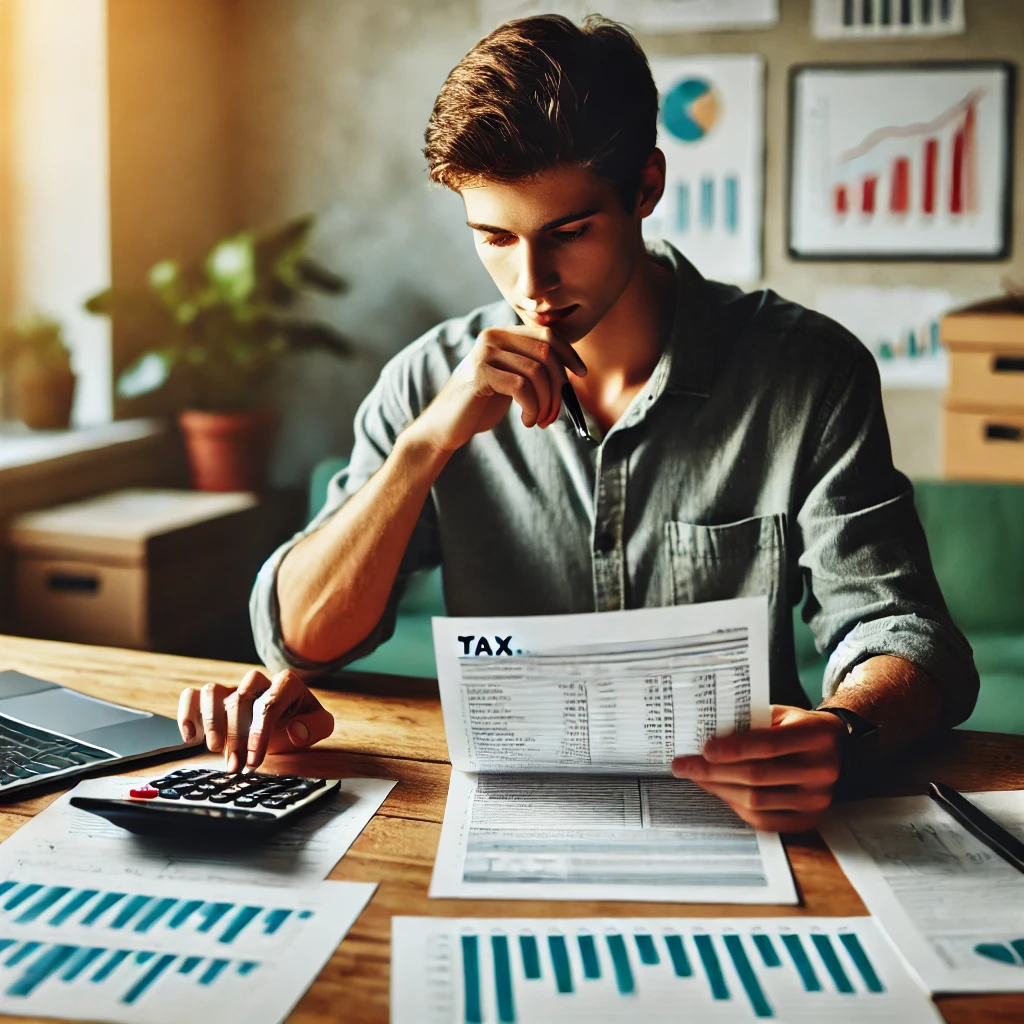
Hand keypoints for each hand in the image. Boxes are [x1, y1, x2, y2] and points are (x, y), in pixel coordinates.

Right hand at [177, 669, 334, 772]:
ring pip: (213, 691)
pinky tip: (191, 737)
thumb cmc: (301, 722)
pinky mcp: (214, 698)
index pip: (269, 704)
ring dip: (210, 723)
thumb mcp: (319, 725)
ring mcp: (234, 688)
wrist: (288, 719)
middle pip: (240, 699)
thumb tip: (294, 730)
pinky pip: (193, 695)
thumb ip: (315, 726)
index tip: (254, 760)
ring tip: (214, 750)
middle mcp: (257, 682)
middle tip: (235, 766)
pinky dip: (187, 713)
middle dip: (235, 736)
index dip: (259, 733)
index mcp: (285, 684)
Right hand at [410, 324, 586, 451]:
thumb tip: (570, 373)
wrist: (446, 426)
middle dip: (558, 387)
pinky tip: (527, 421)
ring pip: (537, 372)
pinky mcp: (480, 373)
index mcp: (502, 335)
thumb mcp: (510, 382)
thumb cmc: (480, 406)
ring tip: (540, 420)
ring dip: (546, 402)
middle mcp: (493, 337)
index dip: (569, 354)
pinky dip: (532, 408)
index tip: (581, 374)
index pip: (547, 335)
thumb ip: (532, 369)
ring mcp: (485, 353)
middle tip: (555, 414)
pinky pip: (522, 387)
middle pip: (546, 353)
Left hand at [671, 705, 843, 831]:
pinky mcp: (808, 820)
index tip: (703, 749)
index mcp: (816, 735)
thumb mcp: (779, 714)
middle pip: (757, 776)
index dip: (733, 749)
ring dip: (718, 789)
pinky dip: (735, 806)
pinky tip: (719, 791)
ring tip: (695, 777)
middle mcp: (822, 770)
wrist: (833, 749)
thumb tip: (705, 736)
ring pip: (756, 801)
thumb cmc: (796, 727)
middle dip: (713, 771)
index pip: (768, 745)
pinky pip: (763, 820)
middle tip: (683, 765)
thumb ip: (750, 723)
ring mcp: (817, 799)